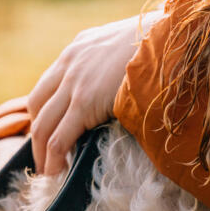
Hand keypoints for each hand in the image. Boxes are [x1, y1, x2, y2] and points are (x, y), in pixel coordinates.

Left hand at [27, 12, 162, 174]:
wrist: (172, 35)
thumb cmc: (164, 43)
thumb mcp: (130, 45)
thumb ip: (116, 64)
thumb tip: (124, 87)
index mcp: (80, 48)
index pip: (49, 84)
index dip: (45, 113)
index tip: (50, 134)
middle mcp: (70, 62)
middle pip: (38, 105)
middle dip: (37, 135)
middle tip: (43, 159)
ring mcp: (75, 81)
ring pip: (43, 125)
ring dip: (41, 153)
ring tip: (48, 174)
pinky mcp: (85, 101)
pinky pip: (59, 138)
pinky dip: (53, 160)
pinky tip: (57, 175)